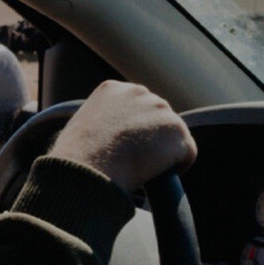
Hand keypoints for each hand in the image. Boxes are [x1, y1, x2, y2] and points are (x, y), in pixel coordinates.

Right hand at [48, 80, 196, 191]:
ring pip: (173, 136)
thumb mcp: (81, 127)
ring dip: (163, 152)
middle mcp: (140, 93)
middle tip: (136, 160)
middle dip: (151, 138)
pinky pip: (187, 154)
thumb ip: (101, 122)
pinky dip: (177, 167)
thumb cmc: (76, 157)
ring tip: (143, 169)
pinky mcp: (178, 132)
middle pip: (158, 117)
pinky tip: (157, 176)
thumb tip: (108, 138)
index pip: (136, 106)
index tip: (125, 147)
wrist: (87, 169)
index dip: (133, 129)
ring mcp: (162, 111)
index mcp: (114, 89)